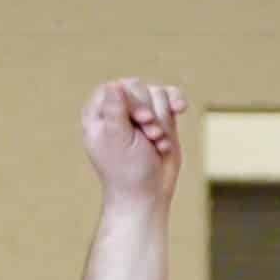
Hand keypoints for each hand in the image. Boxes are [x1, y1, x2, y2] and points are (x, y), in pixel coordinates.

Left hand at [82, 79, 187, 207]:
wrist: (148, 194)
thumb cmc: (127, 172)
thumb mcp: (119, 141)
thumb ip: (116, 112)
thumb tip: (114, 85)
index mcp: (98, 115)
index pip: (115, 88)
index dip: (132, 100)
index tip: (142, 120)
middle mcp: (117, 109)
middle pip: (138, 87)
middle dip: (149, 114)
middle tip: (150, 137)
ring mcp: (139, 111)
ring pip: (157, 93)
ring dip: (162, 121)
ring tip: (157, 144)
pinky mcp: (159, 116)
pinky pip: (170, 95)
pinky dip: (176, 103)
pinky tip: (181, 109)